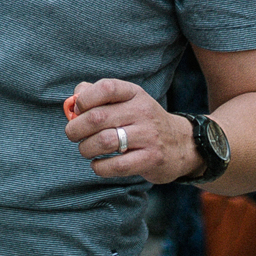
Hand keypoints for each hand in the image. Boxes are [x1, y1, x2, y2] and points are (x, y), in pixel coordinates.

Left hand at [64, 79, 195, 184]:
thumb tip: (71, 103)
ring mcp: (149, 136)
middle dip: (76, 129)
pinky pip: (117, 165)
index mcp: (134, 93)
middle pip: (98, 117)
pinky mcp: (151, 159)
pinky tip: (98, 165)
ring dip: (86, 148)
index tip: (78, 111)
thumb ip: (97, 96)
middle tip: (73, 135)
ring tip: (86, 150)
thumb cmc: (142, 121)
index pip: (106, 88)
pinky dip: (100, 167)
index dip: (84, 99)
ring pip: (104, 141)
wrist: (183, 144)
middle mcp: (143, 112)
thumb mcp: (127, 101)